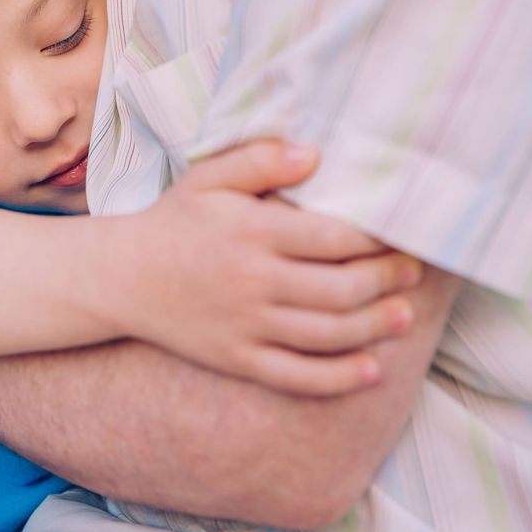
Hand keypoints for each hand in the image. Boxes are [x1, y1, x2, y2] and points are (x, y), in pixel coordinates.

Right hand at [117, 140, 421, 395]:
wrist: (119, 277)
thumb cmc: (173, 222)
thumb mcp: (207, 178)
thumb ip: (260, 160)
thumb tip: (315, 153)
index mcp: (251, 232)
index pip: (333, 237)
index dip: (377, 239)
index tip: (403, 236)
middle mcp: (252, 281)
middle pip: (340, 289)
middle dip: (386, 282)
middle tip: (411, 275)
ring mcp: (244, 325)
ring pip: (327, 334)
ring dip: (374, 328)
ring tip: (403, 317)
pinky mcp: (236, 359)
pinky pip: (296, 376)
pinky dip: (338, 378)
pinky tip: (370, 372)